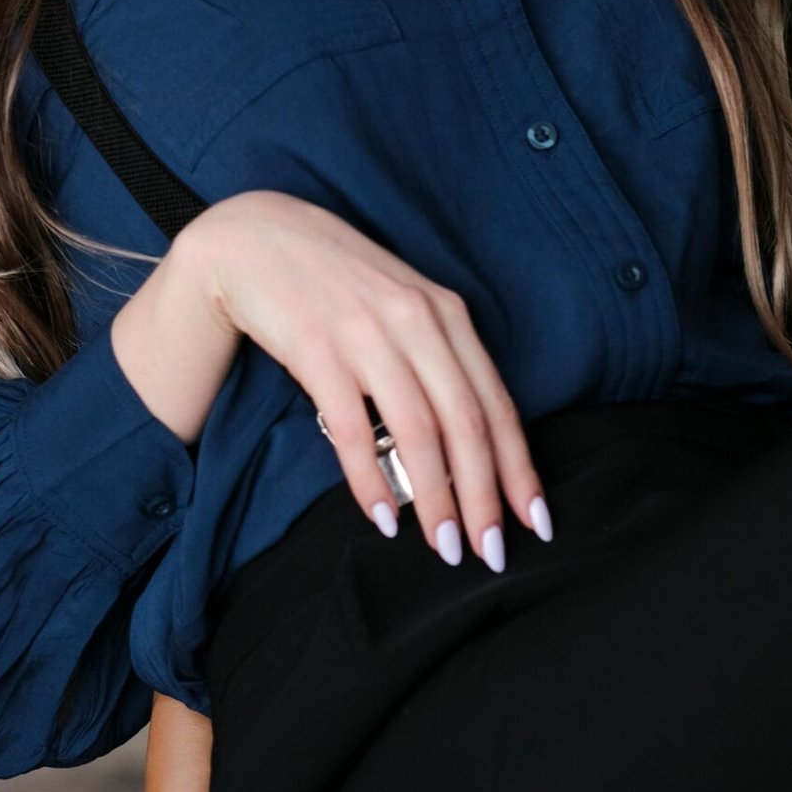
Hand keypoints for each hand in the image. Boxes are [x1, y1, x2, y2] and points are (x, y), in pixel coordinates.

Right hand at [178, 187, 552, 567]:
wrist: (256, 238)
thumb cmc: (336, 282)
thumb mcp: (401, 307)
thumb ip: (435, 362)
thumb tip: (464, 449)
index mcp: (445, 313)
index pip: (495, 402)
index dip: (518, 466)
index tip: (535, 520)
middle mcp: (416, 319)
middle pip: (466, 423)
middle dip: (483, 497)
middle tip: (490, 553)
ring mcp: (367, 332)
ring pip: (418, 430)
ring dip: (436, 498)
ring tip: (444, 548)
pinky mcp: (317, 348)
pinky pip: (353, 428)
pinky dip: (370, 479)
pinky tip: (382, 517)